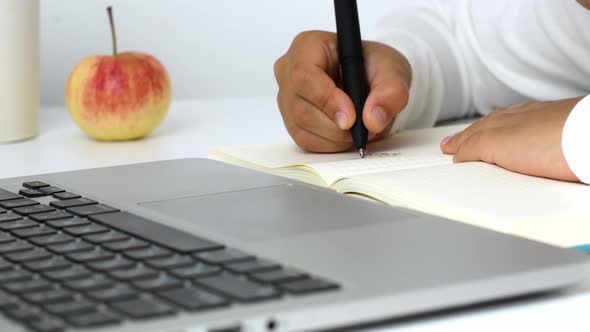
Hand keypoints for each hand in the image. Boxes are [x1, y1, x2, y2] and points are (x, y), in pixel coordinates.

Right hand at [274, 30, 411, 152]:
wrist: (370, 80)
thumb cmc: (374, 66)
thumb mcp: (393, 69)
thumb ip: (390, 91)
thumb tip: (372, 120)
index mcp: (307, 46)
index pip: (304, 76)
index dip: (326, 100)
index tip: (351, 118)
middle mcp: (288, 70)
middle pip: (301, 107)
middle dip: (336, 125)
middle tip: (365, 127)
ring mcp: (286, 97)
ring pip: (302, 127)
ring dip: (336, 137)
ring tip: (361, 128)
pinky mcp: (291, 120)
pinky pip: (305, 140)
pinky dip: (330, 144)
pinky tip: (347, 134)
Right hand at [440, 97, 582, 181]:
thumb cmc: (555, 140)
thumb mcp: (498, 143)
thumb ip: (473, 145)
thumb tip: (456, 152)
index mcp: (505, 121)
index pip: (475, 131)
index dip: (460, 141)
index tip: (449, 148)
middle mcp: (527, 121)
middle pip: (494, 129)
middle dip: (476, 138)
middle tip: (460, 147)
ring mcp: (550, 130)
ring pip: (516, 134)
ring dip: (499, 142)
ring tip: (490, 151)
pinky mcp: (568, 146)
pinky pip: (539, 146)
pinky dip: (525, 149)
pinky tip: (528, 157)